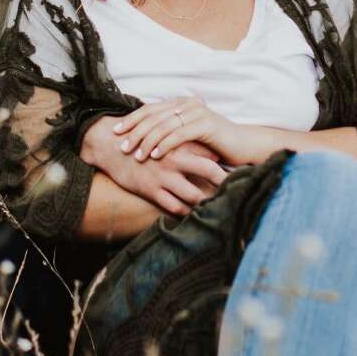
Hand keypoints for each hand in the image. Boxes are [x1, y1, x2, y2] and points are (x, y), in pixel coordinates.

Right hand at [80, 117, 227, 216]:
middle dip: (226, 184)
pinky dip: (186, 213)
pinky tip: (195, 217)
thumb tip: (216, 156)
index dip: (229, 166)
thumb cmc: (144, 143)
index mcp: (180, 144)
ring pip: (193, 195)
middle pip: (209, 173)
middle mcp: (175, 160)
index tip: (244, 175)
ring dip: (208, 203)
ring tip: (221, 211)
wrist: (112, 148)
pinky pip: (174, 206)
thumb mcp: (167, 139)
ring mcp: (163, 177)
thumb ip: (191, 146)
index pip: (212, 156)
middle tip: (240, 193)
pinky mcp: (151, 190)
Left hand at [111, 97, 251, 167]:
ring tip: (136, 155)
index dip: (131, 119)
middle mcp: (187, 103)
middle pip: (154, 116)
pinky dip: (165, 145)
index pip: (149, 109)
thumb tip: (138, 138)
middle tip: (122, 146)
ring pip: (164, 125)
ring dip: (147, 141)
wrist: (242, 145)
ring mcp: (198, 112)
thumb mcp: (187, 135)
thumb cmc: (212, 144)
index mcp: (180, 103)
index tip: (115, 132)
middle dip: (135, 132)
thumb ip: (168, 131)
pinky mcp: (207, 124)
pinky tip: (155, 156)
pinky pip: (180, 134)